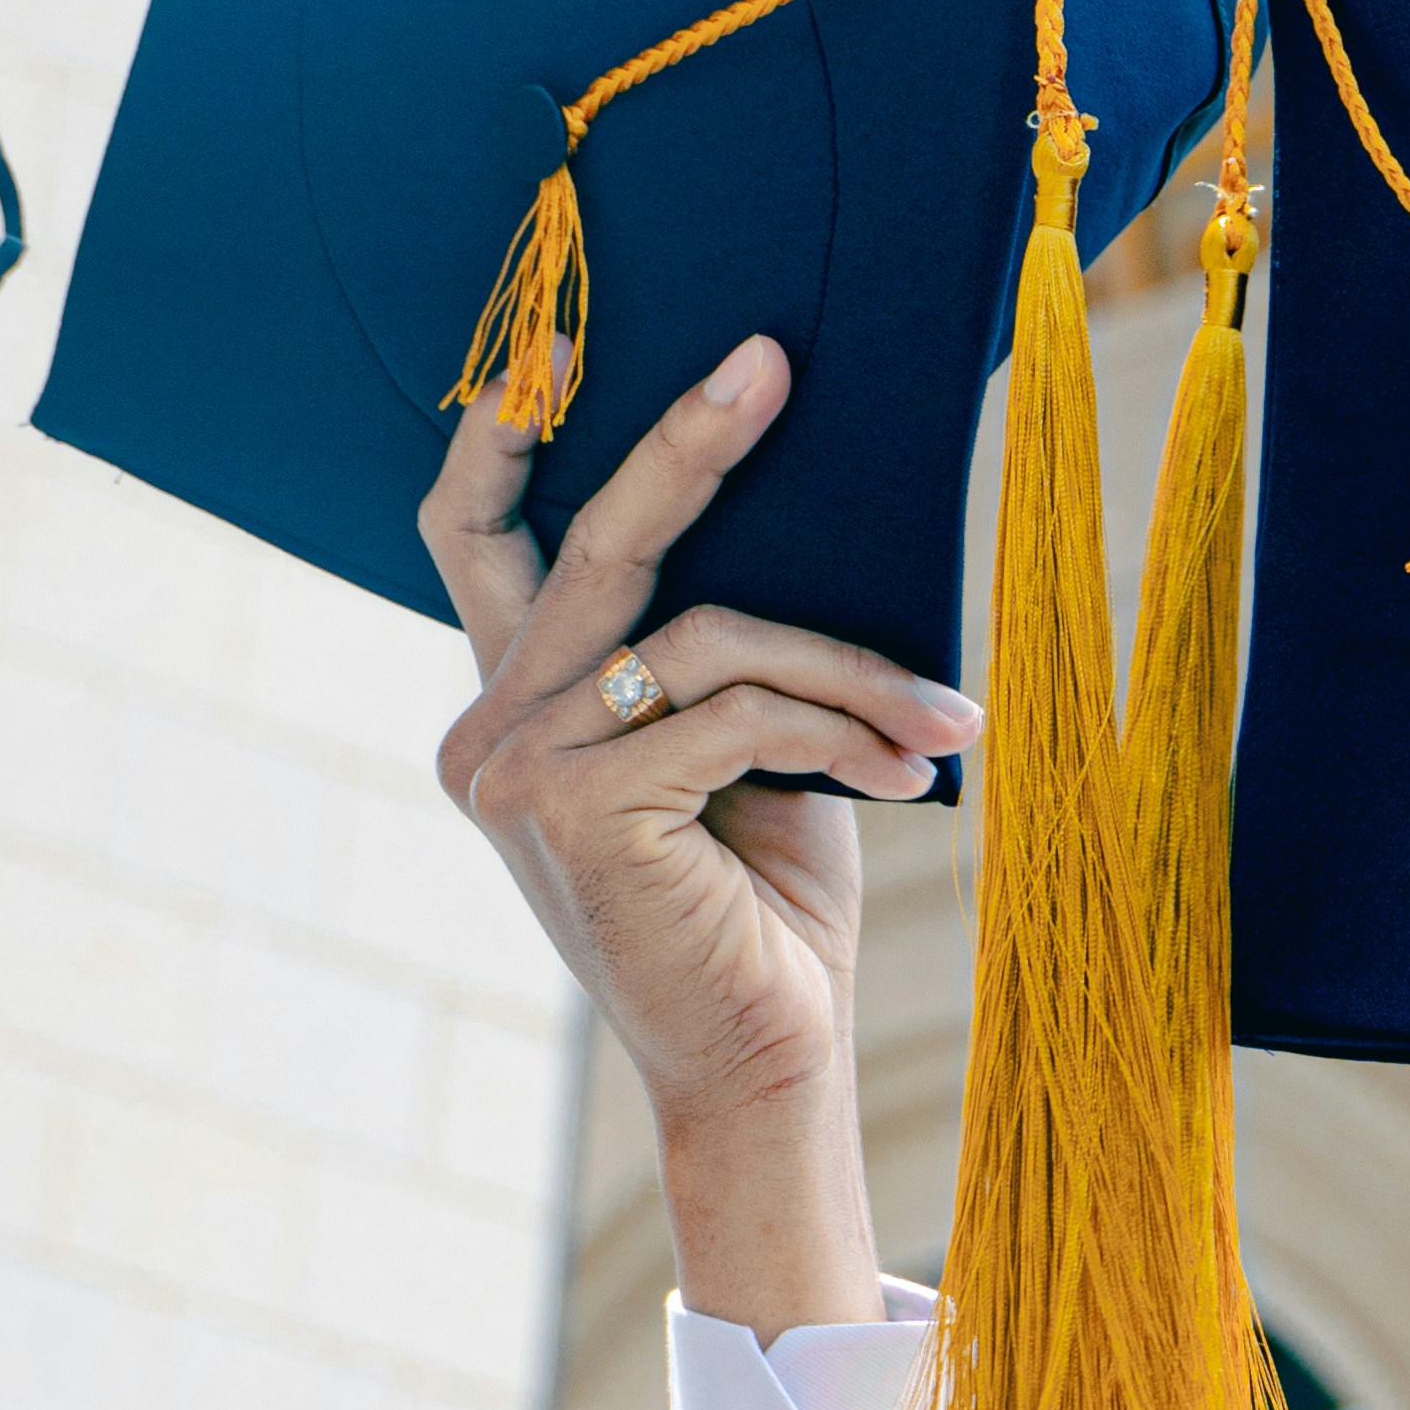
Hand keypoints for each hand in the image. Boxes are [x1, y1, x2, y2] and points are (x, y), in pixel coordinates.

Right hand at [423, 337, 981, 1329]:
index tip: (552, 342)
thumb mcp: (738, 750)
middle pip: (593, 541)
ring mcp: (518, 769)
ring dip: (849, 667)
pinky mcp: (577, 808)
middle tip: (772, 363)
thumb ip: (714, 651)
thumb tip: (789, 500)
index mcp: (514, 704)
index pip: (470, 539)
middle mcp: (488, 728)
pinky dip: (841, 729)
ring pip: (707, 635)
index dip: (497, 434)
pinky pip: (736, 711)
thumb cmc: (765, 906)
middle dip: (691, 443)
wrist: (765, 1067)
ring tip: (939, 717)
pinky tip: (909, 771)